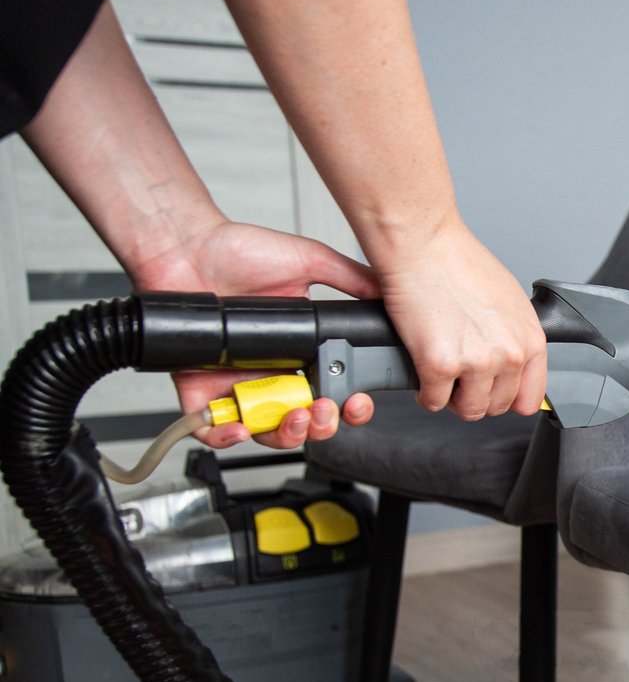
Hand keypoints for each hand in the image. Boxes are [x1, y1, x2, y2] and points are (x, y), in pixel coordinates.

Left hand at [129, 217, 381, 448]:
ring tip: (294, 416)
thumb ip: (351, 278)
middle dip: (322, 425)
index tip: (357, 401)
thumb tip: (389, 292)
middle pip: (305, 420)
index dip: (349, 406)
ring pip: (266, 431)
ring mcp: (237, 383)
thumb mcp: (309, 260)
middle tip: (324, 410)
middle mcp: (271, 373)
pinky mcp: (200, 388)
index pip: (333, 392)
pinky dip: (226, 437)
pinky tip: (242, 426)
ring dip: (286, 434)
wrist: (187, 244)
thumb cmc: (238, 250)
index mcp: (299, 351)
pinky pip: (212, 429)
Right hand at [371, 220, 545, 419]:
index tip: (490, 391)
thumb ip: (515, 336)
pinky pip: (433, 401)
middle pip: (496, 406)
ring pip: (468, 410)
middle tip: (458, 376)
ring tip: (442, 374)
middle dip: (475, 396)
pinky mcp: (439, 365)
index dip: (506, 398)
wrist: (423, 245)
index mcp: (530, 339)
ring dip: (452, 398)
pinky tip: (422, 372)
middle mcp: (509, 354)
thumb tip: (513, 365)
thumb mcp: (509, 302)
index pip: (529, 398)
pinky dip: (425, 393)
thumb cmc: (458, 264)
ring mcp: (476, 362)